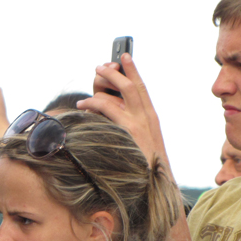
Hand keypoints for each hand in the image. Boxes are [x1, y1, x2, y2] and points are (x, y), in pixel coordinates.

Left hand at [77, 54, 172, 177]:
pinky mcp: (128, 131)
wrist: (156, 185)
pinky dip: (93, 104)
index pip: (142, 87)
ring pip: (118, 93)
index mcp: (151, 117)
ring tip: (87, 89)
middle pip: (129, 85)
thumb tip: (109, 111)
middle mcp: (147, 116)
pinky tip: (83, 106)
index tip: (124, 55)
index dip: (132, 69)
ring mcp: (138, 123)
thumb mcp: (143, 142)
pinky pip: (107, 109)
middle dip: (114, 72)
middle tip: (100, 67)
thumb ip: (131, 125)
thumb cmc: (145, 165)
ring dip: (101, 85)